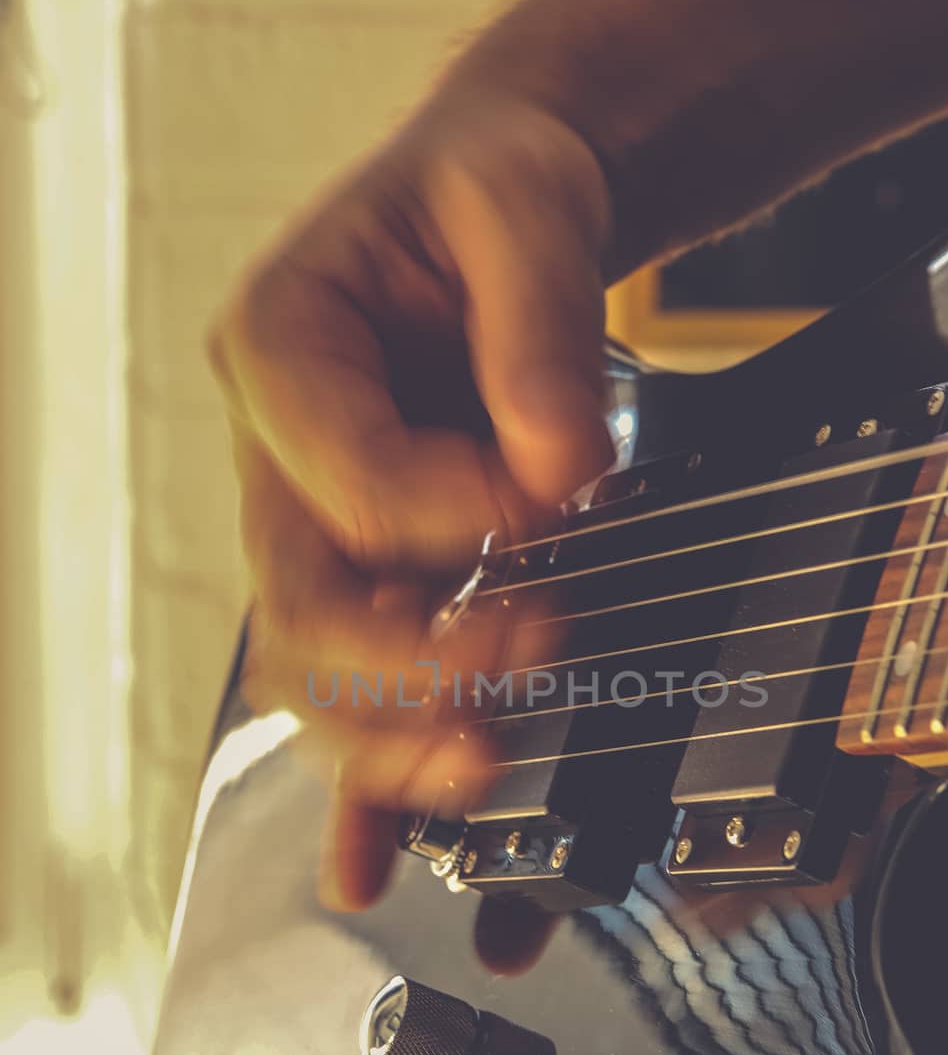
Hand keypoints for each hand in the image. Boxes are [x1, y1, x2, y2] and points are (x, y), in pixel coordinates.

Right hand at [209, 95, 614, 908]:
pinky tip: (371, 864)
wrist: (499, 214)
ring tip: (483, 767)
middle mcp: (280, 455)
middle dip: (414, 656)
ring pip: (319, 672)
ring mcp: (317, 528)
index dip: (450, 509)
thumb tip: (561, 468)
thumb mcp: (521, 201)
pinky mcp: (371, 577)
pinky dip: (366, 781)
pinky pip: (355, 690)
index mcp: (280, 346)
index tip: (557, 496)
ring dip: (392, 738)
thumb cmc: (494, 190)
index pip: (345, 473)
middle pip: (307, 604)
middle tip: (531, 654)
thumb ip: (536, 327)